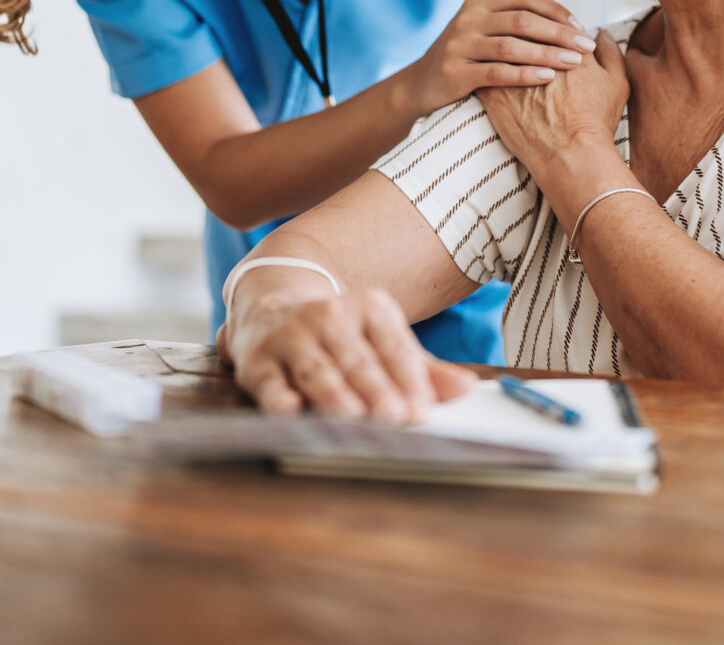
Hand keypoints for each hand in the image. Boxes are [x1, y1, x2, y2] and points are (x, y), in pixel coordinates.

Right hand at [223, 285, 472, 422]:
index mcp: (369, 307)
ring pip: (317, 371)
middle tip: (394, 420)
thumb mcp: (382, 341)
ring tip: (353, 419)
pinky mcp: (256, 360)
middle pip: (358, 361)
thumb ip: (421, 369)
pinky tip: (289, 409)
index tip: (422, 412)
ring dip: (335, 396)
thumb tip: (466, 388)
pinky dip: (277, 395)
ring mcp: (290, 337)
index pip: (394, 346)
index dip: (408, 380)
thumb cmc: (341, 336)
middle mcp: (328, 316)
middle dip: (376, 392)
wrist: (272, 304)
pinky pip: (268, 381)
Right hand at [397, 0, 596, 118]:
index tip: (580, 27)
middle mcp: (467, 18)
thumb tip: (567, 21)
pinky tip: (548, 77)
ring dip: (547, 54)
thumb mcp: (484, 28)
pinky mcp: (454, 72)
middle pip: (522, 21)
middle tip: (586, 46)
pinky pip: (497, 73)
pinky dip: (525, 74)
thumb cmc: (467, 56)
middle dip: (559, 33)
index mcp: (479, 1)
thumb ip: (515, 19)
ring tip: (574, 63)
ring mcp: (459, 45)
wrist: (421, 84)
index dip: (556, 10)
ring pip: (511, 46)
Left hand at [476, 27, 627, 176]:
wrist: (570, 155)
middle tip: (529, 43)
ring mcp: (510, 71)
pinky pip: (484, 70)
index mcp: (566, 45)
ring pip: (501, 46)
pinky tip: (490, 72)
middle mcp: (535, 53)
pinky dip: (488, 68)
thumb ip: (609, 52)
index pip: (555, 23)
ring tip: (509, 57)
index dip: (556, 28)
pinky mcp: (492, 91)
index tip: (556, 38)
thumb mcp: (616, 83)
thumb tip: (599, 32)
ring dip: (504, 46)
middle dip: (527, 32)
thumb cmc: (596, 122)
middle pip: (525, 29)